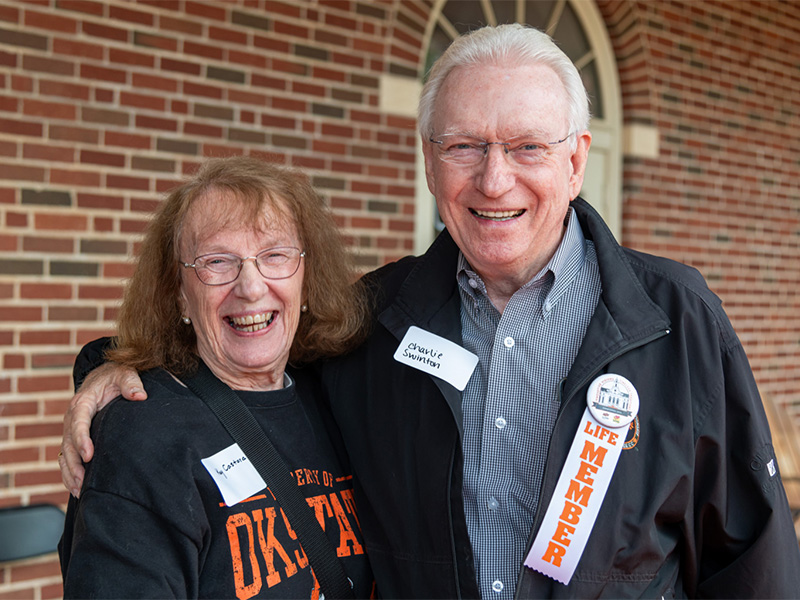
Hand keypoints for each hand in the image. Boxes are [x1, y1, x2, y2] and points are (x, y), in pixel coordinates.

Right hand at [59, 363, 146, 496]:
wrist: (105, 376)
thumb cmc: (116, 376)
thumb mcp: (125, 373)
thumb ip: (131, 383)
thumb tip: (140, 396)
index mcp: (83, 402)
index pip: (78, 423)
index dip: (81, 440)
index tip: (89, 455)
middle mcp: (73, 417)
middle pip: (68, 444)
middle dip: (74, 464)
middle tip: (84, 482)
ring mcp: (72, 428)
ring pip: (64, 453)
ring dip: (70, 473)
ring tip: (80, 490)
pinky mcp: (75, 437)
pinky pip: (67, 457)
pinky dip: (69, 473)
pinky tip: (78, 488)